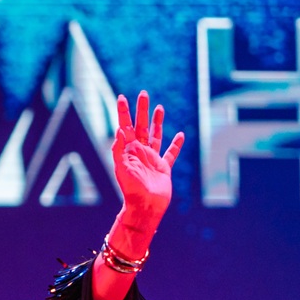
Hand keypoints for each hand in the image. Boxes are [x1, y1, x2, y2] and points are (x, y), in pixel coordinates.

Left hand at [113, 90, 183, 220]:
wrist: (145, 206)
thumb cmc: (131, 190)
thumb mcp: (121, 169)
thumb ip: (119, 150)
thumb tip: (119, 130)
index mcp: (128, 150)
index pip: (125, 126)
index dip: (123, 112)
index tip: (121, 97)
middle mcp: (139, 152)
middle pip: (141, 126)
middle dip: (142, 110)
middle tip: (143, 93)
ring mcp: (152, 159)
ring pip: (155, 135)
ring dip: (157, 121)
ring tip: (159, 107)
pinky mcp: (163, 167)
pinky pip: (170, 153)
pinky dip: (176, 145)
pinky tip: (180, 135)